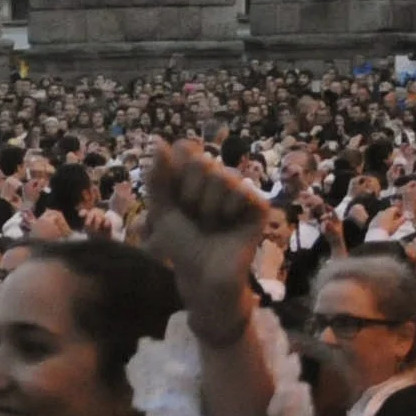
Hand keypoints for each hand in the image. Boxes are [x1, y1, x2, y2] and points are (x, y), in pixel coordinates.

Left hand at [138, 141, 266, 344]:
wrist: (202, 275)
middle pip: (202, 161)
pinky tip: (229, 224)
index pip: (185, 149)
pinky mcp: (258, 204)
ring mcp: (240, 189)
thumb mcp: (161, 210)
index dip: (175, 174)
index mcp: (194, 175)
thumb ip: (157, 177)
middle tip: (194, 216)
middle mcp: (219, 177)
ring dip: (209, 206)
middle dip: (190, 193)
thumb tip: (157, 141)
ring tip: (211, 223)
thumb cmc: (180, 244)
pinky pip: (243, 190)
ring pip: (222, 176)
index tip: (174, 199)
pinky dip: (229, 209)